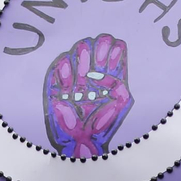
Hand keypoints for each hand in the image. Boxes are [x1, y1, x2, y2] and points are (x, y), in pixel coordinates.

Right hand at [43, 33, 131, 158]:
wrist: (83, 139)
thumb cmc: (104, 121)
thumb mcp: (121, 100)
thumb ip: (116, 81)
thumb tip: (96, 73)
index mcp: (111, 71)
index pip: (114, 45)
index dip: (112, 49)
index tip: (110, 65)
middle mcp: (94, 68)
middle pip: (96, 41)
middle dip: (97, 53)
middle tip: (96, 71)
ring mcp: (76, 72)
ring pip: (80, 47)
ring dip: (83, 61)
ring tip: (82, 82)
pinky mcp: (59, 78)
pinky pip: (62, 62)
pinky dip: (67, 72)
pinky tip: (69, 87)